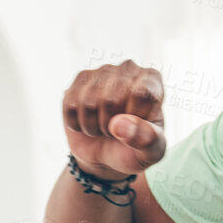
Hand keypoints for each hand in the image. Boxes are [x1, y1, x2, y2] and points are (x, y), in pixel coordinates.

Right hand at [62, 60, 167, 181]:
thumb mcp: (150, 151)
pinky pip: (70, 106)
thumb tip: (119, 124)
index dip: (134, 117)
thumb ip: (146, 139)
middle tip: (117, 131)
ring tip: (103, 127)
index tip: (137, 127)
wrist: (108, 154)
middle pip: (111, 99)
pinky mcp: (79, 80)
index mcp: (152, 80)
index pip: (142, 93)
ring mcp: (101, 71)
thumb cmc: (135, 149)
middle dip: (110, 126)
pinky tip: (87, 122)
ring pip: (88, 103)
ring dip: (93, 126)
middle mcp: (128, 68)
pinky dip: (76, 124)